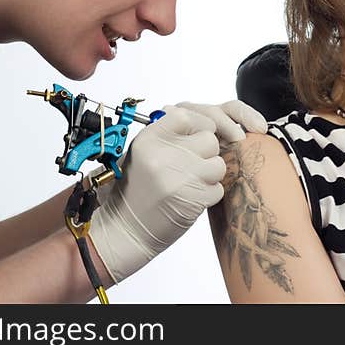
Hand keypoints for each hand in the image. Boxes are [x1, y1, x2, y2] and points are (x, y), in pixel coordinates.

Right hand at [88, 100, 266, 282]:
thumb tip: (198, 120)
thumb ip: (168, 135)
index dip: (199, 123)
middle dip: (206, 152)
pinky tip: (189, 198)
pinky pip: (217, 187)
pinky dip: (208, 194)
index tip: (199, 133)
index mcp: (148, 140)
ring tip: (190, 182)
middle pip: (208, 139)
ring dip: (209, 174)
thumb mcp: (142, 153)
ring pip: (218, 164)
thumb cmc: (136, 190)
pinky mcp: (193, 199)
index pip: (186, 116)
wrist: (126, 228)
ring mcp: (179, 178)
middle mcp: (163, 156)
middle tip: (190, 165)